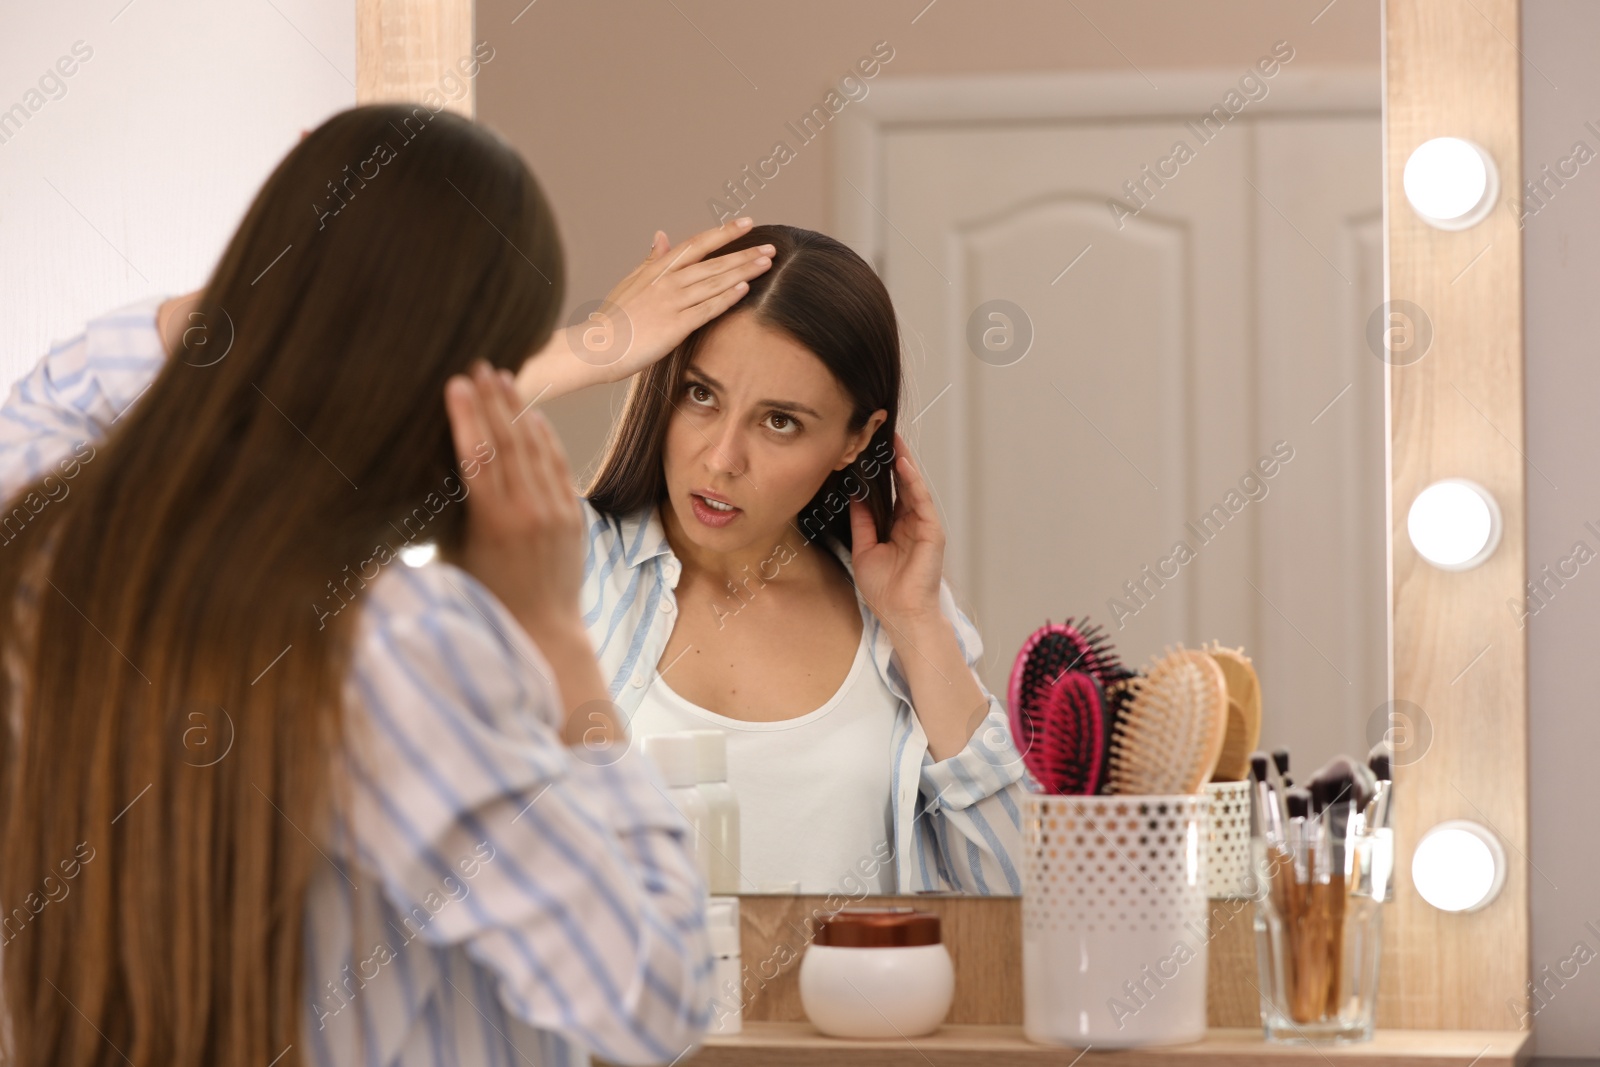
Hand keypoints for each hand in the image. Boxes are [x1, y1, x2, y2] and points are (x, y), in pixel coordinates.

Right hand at [445, 361, 584, 644]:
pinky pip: (558, 465)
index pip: (478, 455)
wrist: (544, 632)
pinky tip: (533, 415)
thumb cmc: (487, 601)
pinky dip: (545, 437)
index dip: (466, 416)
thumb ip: (448, 515)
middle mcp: (529, 511)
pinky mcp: (574, 515)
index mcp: (493, 522)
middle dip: (492, 400)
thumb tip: (422, 472)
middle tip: (479, 365)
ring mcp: (556, 512)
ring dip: (519, 409)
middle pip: (508, 441)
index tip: (454, 383)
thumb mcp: (456, 560)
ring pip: (536, 447)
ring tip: (503, 377)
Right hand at [516, 218, 774, 400]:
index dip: (722, 233)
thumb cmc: (612, 320)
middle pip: (712, 262)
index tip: (746, 223)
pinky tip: (744, 287)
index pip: (696, 244)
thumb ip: (651, 260)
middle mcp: (666, 281)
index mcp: (657, 270)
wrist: (595, 347)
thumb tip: (662, 235)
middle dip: (743, 252)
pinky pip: (706, 308)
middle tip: (771, 245)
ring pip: (713, 281)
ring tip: (766, 262)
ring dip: (742, 270)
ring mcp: (671, 302)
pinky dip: (726, 296)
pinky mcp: (675, 326)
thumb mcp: (630, 282)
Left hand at [848, 432, 946, 638]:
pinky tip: (902, 465)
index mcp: (896, 526)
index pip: (889, 491)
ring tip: (892, 441)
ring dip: (903, 463)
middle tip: (881, 435)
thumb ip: (861, 521)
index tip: (869, 450)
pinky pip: (921, 500)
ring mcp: (924, 525)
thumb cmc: (885, 589)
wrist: (900, 613)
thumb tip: (854, 495)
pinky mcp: (933, 531)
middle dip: (892, 460)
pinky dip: (913, 482)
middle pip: (902, 484)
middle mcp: (911, 522)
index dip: (880, 471)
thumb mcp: (864, 548)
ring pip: (913, 487)